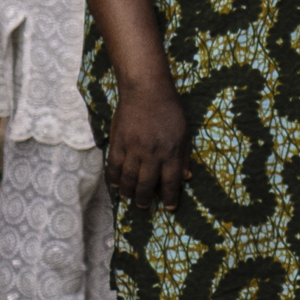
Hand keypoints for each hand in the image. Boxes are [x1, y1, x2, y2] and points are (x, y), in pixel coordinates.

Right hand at [102, 78, 188, 205]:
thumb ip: (184, 156)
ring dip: (128, 192)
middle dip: (145, 199)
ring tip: (129, 198)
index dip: (169, 198)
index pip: (170, 182)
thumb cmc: (169, 110)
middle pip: (146, 185)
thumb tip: (186, 177)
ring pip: (128, 179)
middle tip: (144, 206)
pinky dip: (114, 178)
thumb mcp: (184, 133)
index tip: (169, 208)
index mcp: (171, 152)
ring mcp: (133, 149)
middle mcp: (152, 154)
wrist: (145, 91)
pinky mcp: (118, 143)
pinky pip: (114, 166)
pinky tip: (116, 184)